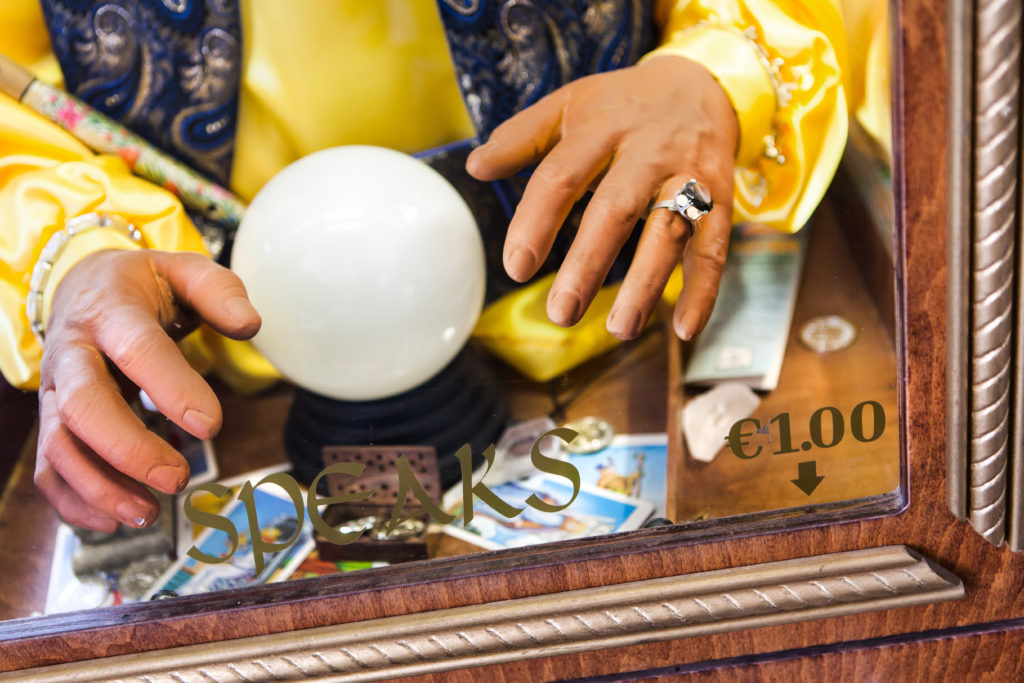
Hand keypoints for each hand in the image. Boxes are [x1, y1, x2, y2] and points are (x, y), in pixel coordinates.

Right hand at [35, 249, 260, 530]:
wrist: (83, 287)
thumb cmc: (143, 285)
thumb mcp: (184, 270)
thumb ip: (220, 291)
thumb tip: (249, 324)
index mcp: (111, 312)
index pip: (137, 350)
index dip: (171, 388)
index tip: (210, 425)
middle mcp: (73, 354)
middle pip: (83, 406)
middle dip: (128, 450)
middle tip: (177, 478)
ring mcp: (55, 391)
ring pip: (58, 445)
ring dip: (98, 487)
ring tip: (148, 515)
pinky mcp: (51, 421)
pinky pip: (48, 468)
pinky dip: (73, 501)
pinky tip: (114, 521)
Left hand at [466, 55, 737, 339]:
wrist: (702, 84)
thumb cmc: (621, 105)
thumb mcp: (570, 105)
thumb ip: (522, 137)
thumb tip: (474, 166)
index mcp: (601, 127)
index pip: (562, 176)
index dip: (536, 222)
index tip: (516, 267)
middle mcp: (648, 151)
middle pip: (616, 209)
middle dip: (588, 264)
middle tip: (562, 312)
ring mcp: (689, 175)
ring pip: (669, 231)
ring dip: (646, 283)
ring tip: (619, 329)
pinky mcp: (721, 199)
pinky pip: (715, 248)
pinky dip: (704, 290)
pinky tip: (684, 329)